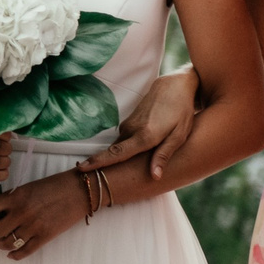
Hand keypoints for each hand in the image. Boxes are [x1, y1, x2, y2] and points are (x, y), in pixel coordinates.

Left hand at [0, 174, 77, 260]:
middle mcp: (21, 213)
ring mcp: (33, 227)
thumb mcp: (27, 187)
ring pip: (6, 243)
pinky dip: (14, 255)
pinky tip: (10, 252)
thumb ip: (11, 199)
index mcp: (15, 197)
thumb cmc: (53, 185)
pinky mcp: (45, 237)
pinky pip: (24, 252)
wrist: (79, 191)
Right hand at [85, 69, 199, 180]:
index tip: (82, 168)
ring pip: (120, 147)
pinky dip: (125, 149)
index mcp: (145, 136)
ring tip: (121, 169)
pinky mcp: (129, 122)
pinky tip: (134, 154)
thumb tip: (155, 176)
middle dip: (103, 164)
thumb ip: (164, 156)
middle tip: (91, 174)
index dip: (99, 162)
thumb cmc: (181, 112)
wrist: (173, 86)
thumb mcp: (179, 136)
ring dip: (119, 157)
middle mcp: (132, 130)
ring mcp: (128, 124)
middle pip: (114, 153)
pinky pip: (124, 140)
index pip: (118, 153)